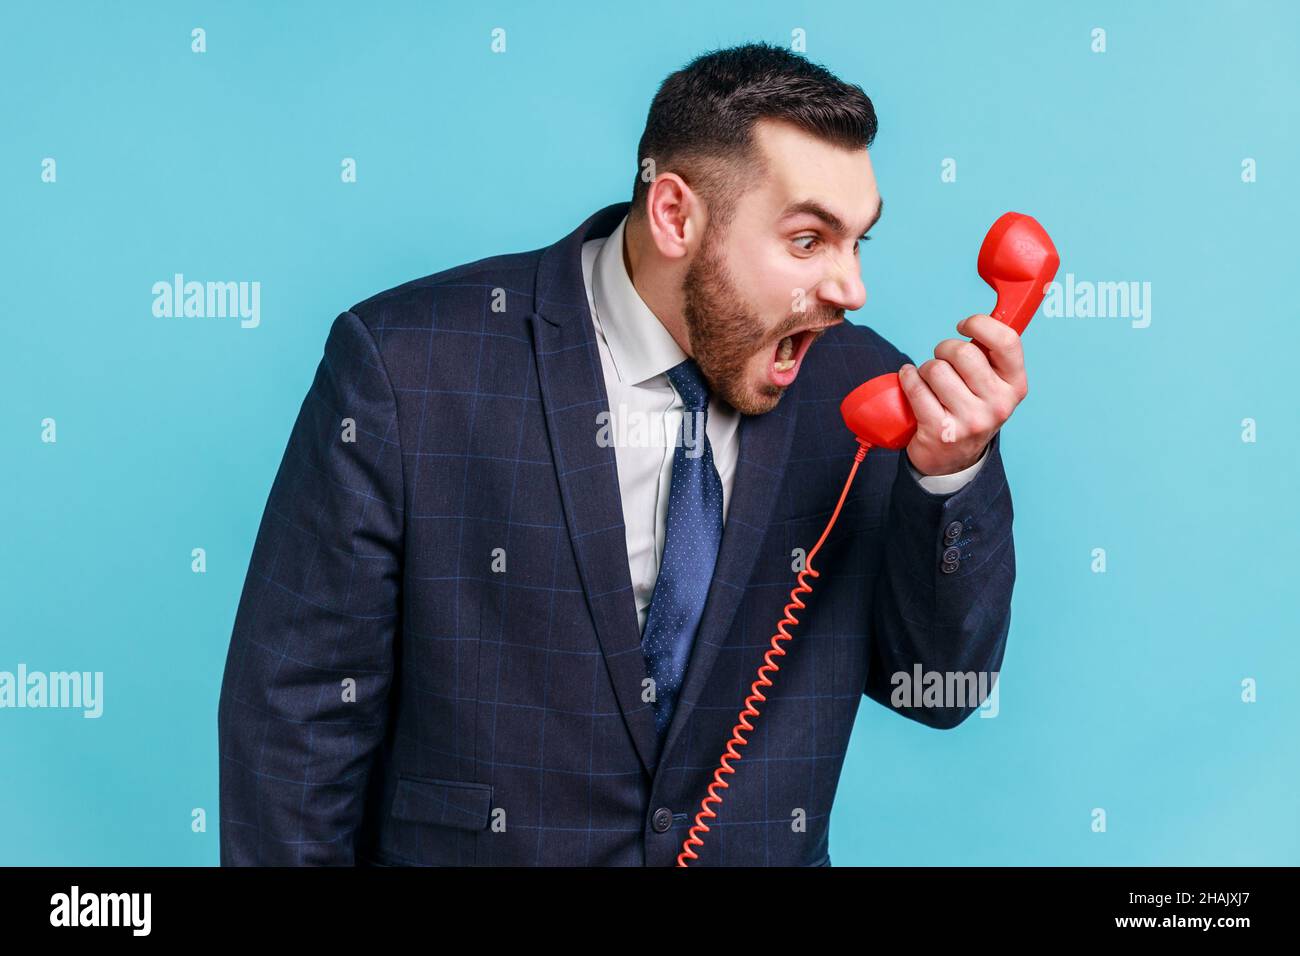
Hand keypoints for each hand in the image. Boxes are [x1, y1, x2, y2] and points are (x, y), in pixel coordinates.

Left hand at [898, 314, 1027, 475]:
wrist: (953, 460)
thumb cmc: (969, 408)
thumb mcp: (992, 385)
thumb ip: (990, 354)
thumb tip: (980, 319)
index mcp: (1015, 386)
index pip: (1006, 340)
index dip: (980, 324)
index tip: (963, 326)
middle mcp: (998, 404)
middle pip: (963, 352)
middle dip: (944, 348)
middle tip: (941, 360)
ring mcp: (970, 421)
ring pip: (936, 369)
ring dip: (925, 368)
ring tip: (930, 380)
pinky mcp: (941, 431)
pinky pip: (916, 388)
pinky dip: (907, 378)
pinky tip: (909, 381)